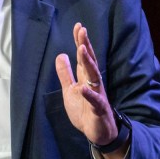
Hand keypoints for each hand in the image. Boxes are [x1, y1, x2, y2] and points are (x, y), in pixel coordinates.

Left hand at [55, 23, 125, 158]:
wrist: (98, 132)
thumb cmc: (84, 110)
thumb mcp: (70, 90)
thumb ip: (65, 74)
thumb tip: (61, 55)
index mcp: (86, 78)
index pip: (83, 57)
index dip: (80, 42)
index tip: (78, 26)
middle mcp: (94, 83)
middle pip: (90, 62)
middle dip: (86, 46)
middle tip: (82, 30)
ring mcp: (98, 95)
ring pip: (94, 76)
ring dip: (88, 63)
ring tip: (82, 49)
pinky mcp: (99, 109)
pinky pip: (95, 101)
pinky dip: (89, 94)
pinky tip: (83, 87)